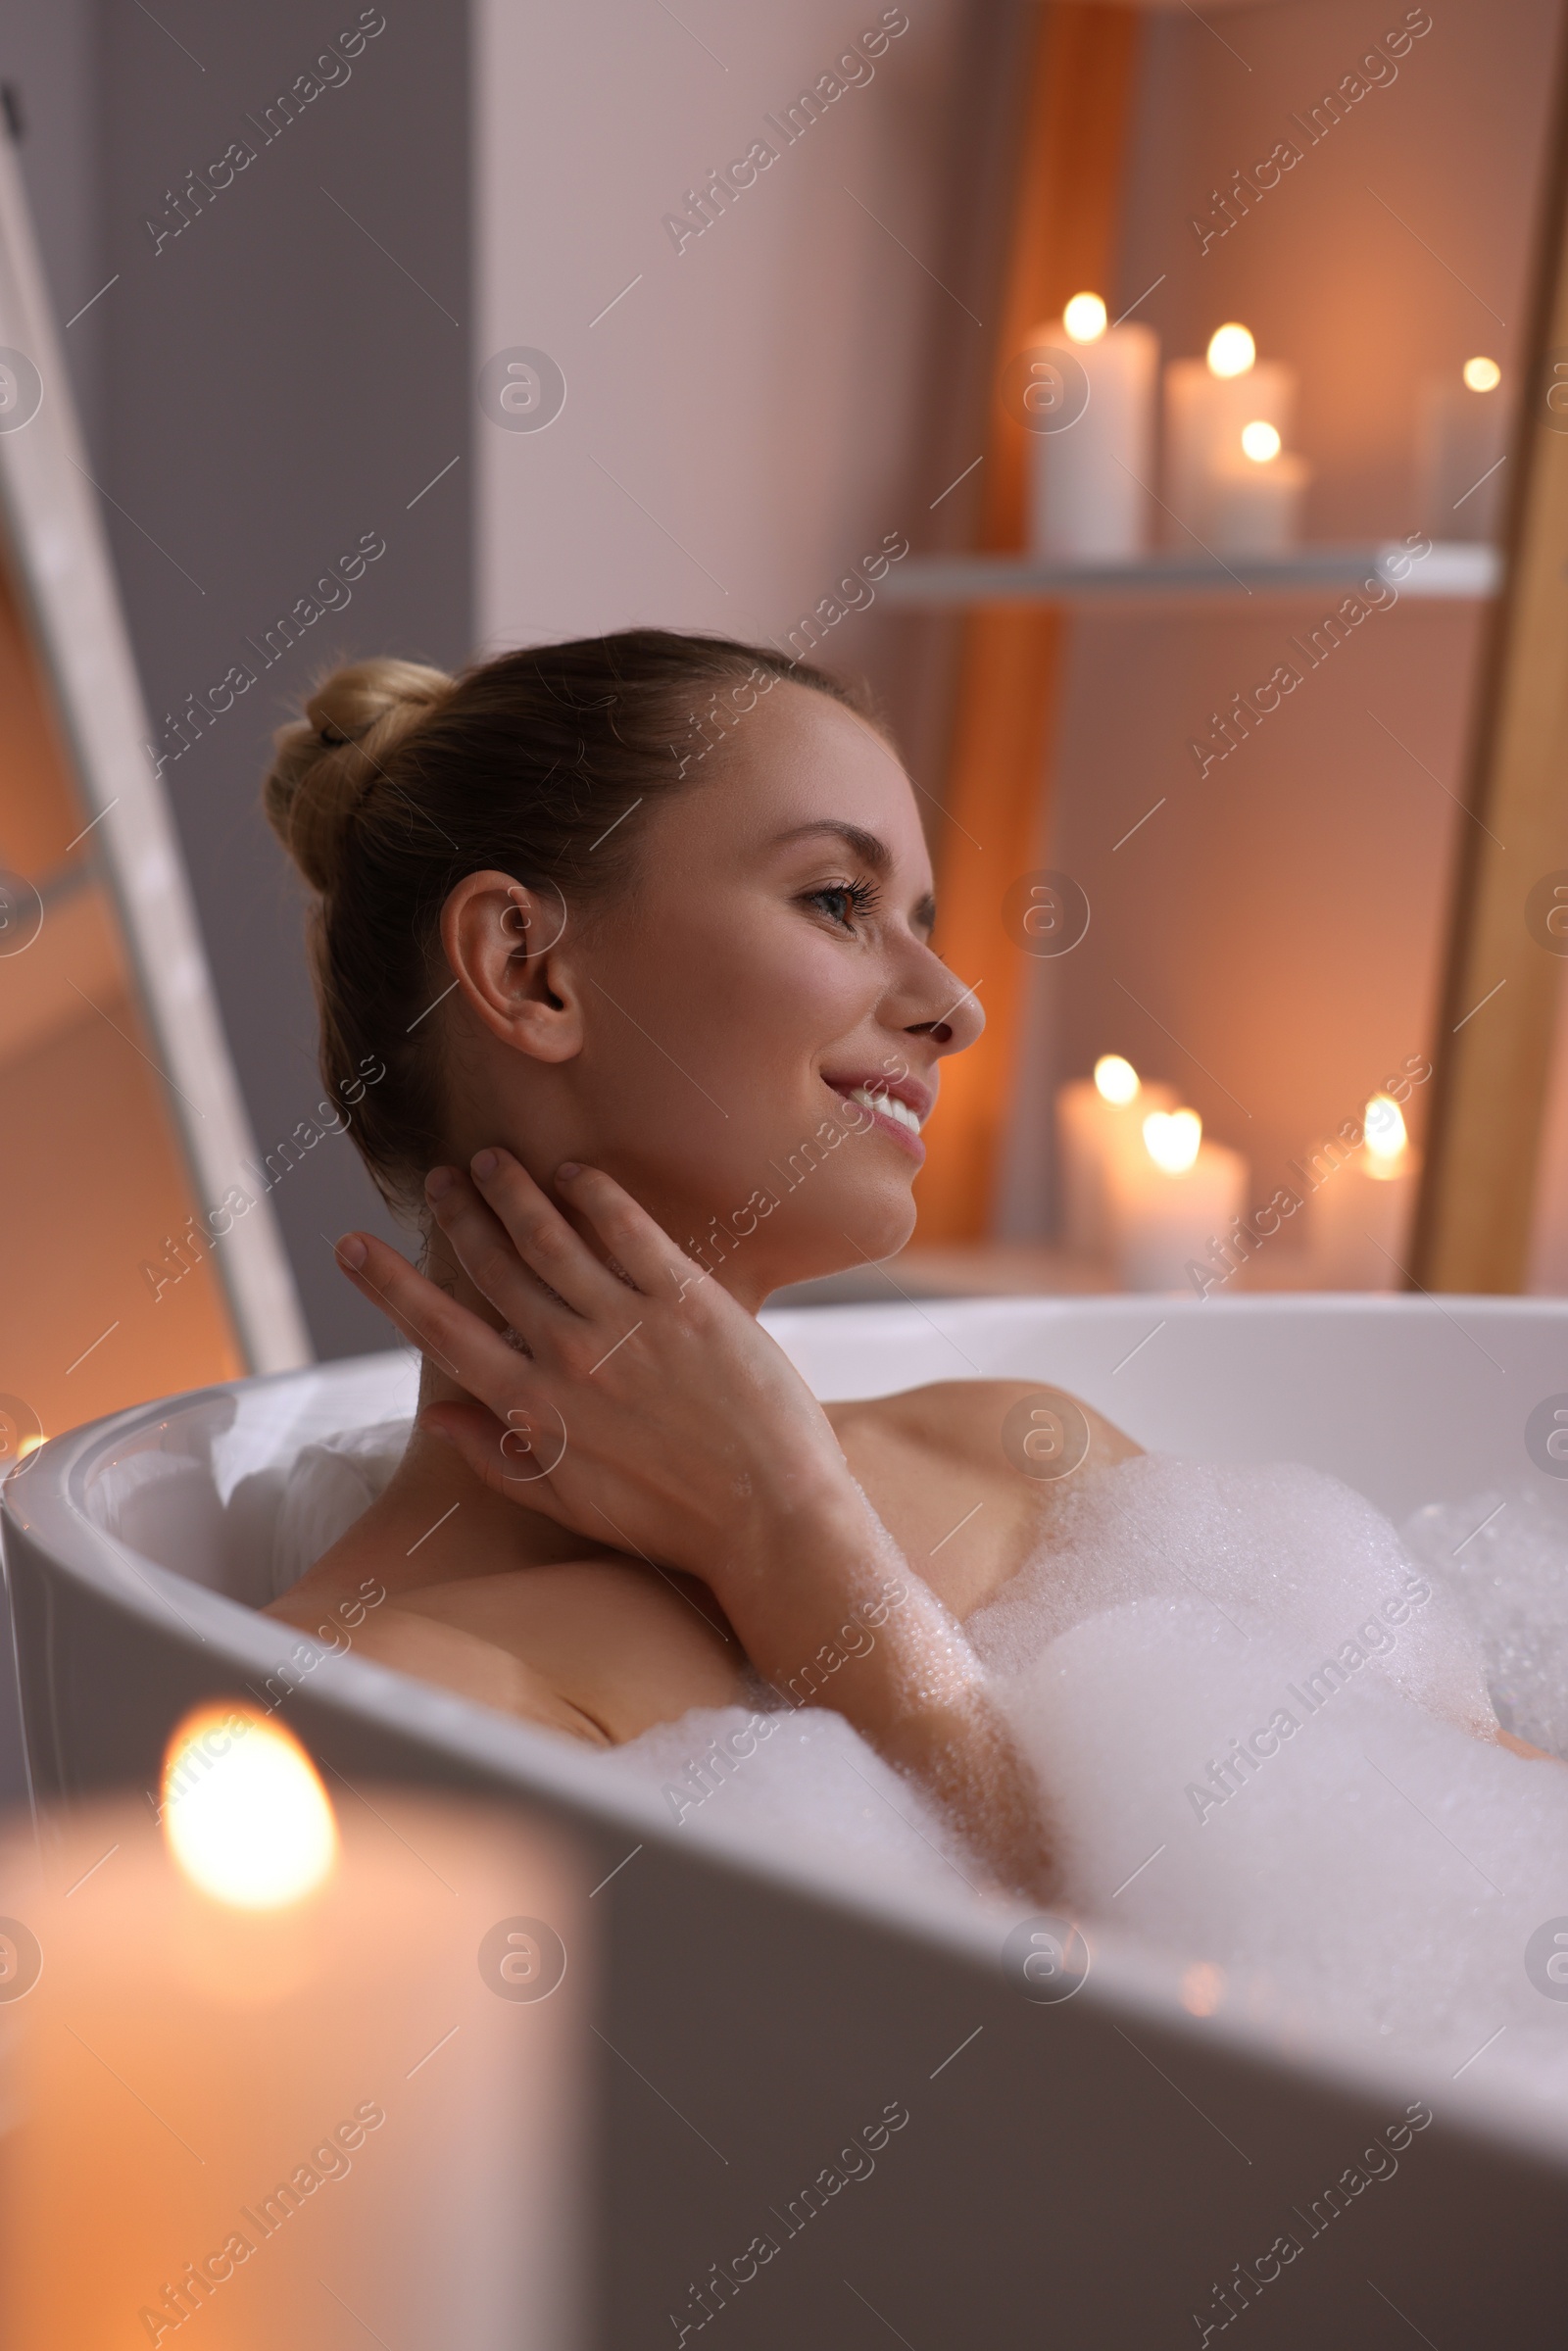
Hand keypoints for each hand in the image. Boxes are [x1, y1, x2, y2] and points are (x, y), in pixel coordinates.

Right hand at [333, 1151, 856, 1597]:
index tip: (351, 1245)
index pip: (439, 1331)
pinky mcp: (687, 1299)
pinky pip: (627, 1227)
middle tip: (438, 1180)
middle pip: (492, 1266)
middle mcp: (568, 1357)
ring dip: (512, 1192)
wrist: (770, 1517)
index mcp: (531, 1410)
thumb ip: (497, 1457)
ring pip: (548, 1236)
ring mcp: (627, 1323)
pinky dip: (592, 1193)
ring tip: (491, 1161)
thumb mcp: (569, 1503)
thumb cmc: (672, 1522)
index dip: (388, 1284)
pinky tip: (573, 1174)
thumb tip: (438, 1417)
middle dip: (458, 1216)